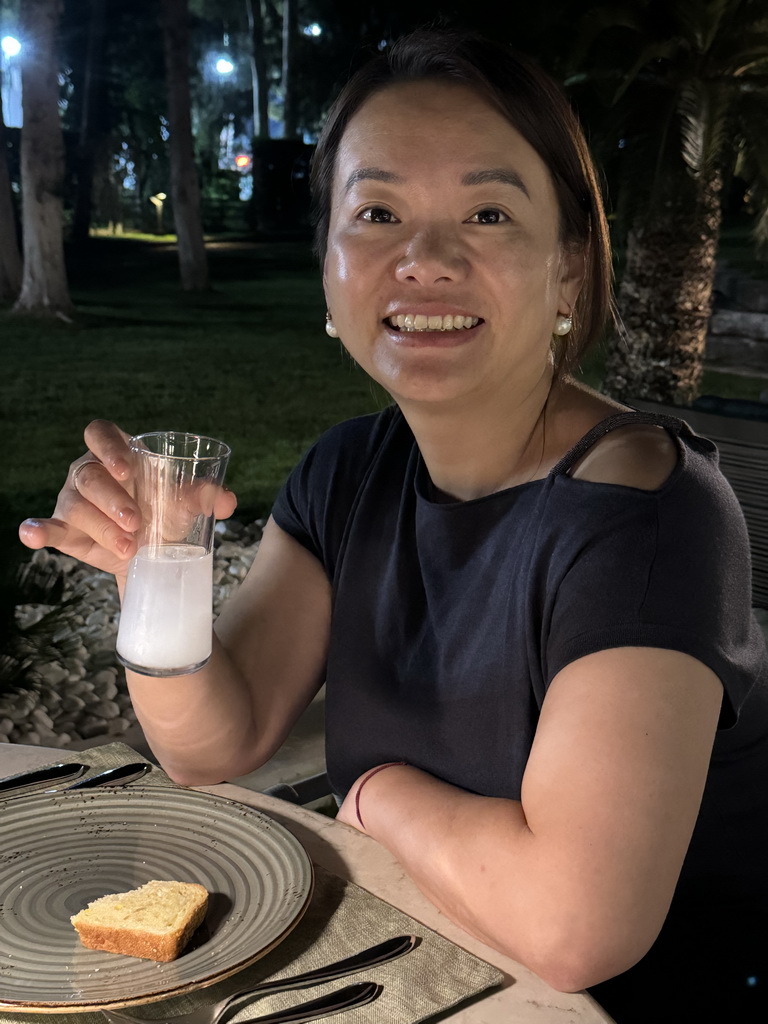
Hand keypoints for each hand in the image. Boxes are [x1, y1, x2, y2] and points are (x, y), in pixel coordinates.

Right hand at [18, 420, 237, 577]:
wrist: (155, 554)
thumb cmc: (166, 513)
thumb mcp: (186, 502)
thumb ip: (206, 496)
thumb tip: (229, 501)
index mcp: (118, 452)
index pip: (100, 433)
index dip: (109, 446)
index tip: (127, 468)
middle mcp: (90, 471)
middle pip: (90, 475)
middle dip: (113, 500)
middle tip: (137, 523)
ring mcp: (74, 500)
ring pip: (76, 506)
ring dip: (101, 527)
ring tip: (129, 547)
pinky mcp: (66, 529)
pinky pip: (48, 526)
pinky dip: (37, 530)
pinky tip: (32, 533)